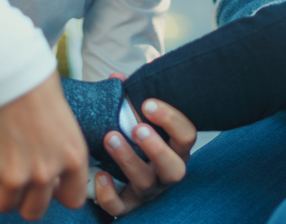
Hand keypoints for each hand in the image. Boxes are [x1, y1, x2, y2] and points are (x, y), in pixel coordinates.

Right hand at [0, 71, 87, 220]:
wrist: (1, 66)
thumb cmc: (34, 83)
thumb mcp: (63, 120)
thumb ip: (58, 150)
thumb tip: (52, 171)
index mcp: (73, 157)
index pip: (72, 200)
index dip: (58, 191)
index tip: (49, 182)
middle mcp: (46, 173)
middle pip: (34, 211)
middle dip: (26, 197)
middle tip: (18, 174)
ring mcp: (12, 175)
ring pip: (5, 204)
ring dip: (0, 185)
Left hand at [92, 75, 196, 216]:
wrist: (122, 171)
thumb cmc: (134, 136)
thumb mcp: (137, 117)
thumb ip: (131, 97)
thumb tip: (117, 77)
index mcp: (176, 148)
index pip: (186, 135)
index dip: (171, 119)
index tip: (147, 103)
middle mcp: (167, 172)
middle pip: (174, 168)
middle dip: (156, 148)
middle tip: (136, 127)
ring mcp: (149, 191)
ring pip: (146, 183)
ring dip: (129, 160)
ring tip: (110, 138)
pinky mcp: (128, 206)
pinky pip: (120, 208)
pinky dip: (109, 195)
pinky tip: (99, 176)